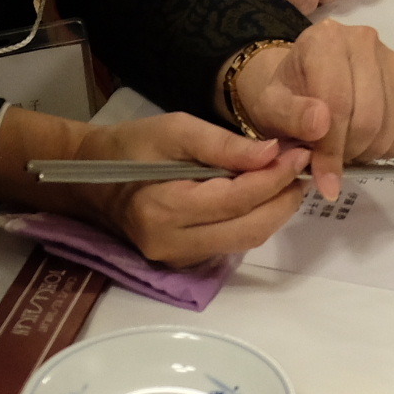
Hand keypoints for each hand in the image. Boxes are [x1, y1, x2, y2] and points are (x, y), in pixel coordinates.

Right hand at [69, 112, 312, 265]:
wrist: (92, 178)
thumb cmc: (131, 147)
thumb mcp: (175, 129)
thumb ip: (223, 145)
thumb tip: (272, 154)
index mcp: (164, 210)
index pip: (236, 199)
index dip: (273, 177)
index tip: (298, 152)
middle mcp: (172, 245)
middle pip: (248, 229)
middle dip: (283, 198)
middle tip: (302, 167)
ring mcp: (177, 260)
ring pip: (244, 240)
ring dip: (273, 211)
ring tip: (288, 177)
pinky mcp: (183, 263)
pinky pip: (231, 243)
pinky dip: (254, 219)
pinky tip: (263, 194)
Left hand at [230, 19, 393, 199]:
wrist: (304, 83)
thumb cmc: (285, 96)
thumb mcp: (270, 106)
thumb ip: (289, 116)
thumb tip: (320, 125)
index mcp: (326, 40)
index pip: (337, 102)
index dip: (331, 148)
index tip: (325, 181)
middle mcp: (364, 41)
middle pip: (369, 117)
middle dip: (349, 152)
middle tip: (331, 162)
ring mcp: (392, 60)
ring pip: (390, 125)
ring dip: (368, 152)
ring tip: (344, 150)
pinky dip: (388, 147)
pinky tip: (365, 143)